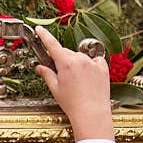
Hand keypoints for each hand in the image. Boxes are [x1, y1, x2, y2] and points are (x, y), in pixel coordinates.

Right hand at [33, 26, 114, 142]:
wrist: (91, 113)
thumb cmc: (72, 103)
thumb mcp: (55, 89)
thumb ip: (47, 74)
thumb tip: (39, 67)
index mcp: (65, 64)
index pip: (52, 45)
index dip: (44, 36)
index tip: (40, 29)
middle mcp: (80, 60)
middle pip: (66, 52)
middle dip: (61, 59)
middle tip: (60, 74)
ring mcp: (92, 63)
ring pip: (79, 57)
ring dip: (75, 63)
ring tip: (76, 81)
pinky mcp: (103, 67)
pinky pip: (94, 60)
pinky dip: (90, 64)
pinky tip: (88, 76)